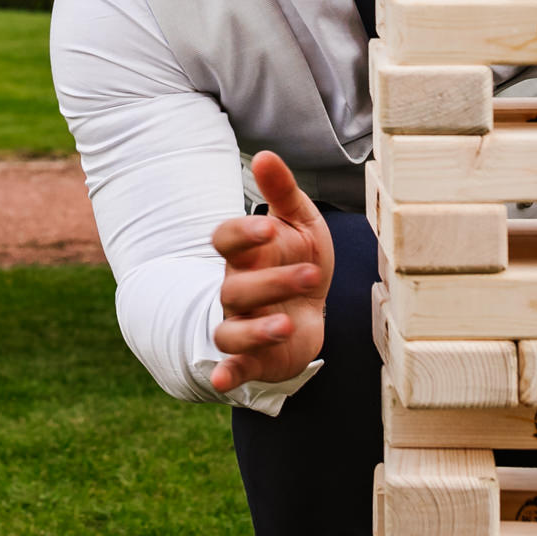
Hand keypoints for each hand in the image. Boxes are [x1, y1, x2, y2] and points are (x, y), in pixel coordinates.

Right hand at [207, 151, 333, 393]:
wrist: (313, 308)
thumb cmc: (300, 258)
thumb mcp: (301, 223)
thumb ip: (283, 192)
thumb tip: (265, 155)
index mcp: (247, 254)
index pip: (224, 240)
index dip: (240, 234)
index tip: (267, 228)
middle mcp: (237, 289)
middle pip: (236, 287)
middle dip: (273, 281)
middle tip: (313, 274)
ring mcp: (242, 324)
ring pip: (230, 328)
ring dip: (255, 329)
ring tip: (286, 324)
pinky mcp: (253, 357)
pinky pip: (232, 365)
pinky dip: (226, 373)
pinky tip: (223, 381)